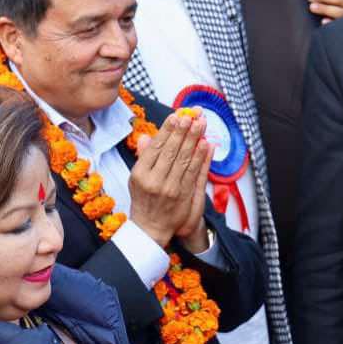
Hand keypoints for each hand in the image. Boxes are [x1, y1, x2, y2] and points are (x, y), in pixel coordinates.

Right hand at [129, 111, 212, 248]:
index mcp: (140, 173)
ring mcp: (169, 189)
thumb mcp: (136, 178)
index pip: (156, 147)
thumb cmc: (144, 199)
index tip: (176, 115)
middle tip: (191, 115)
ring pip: (184, 160)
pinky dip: (201, 158)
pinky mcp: (183, 196)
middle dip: (183, 131)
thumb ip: (143, 157)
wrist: (151, 227)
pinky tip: (206, 144)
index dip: (167, 130)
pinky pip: (194, 173)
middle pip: (171, 151)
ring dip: (194, 140)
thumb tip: (146, 137)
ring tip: (201, 124)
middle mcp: (154, 180)